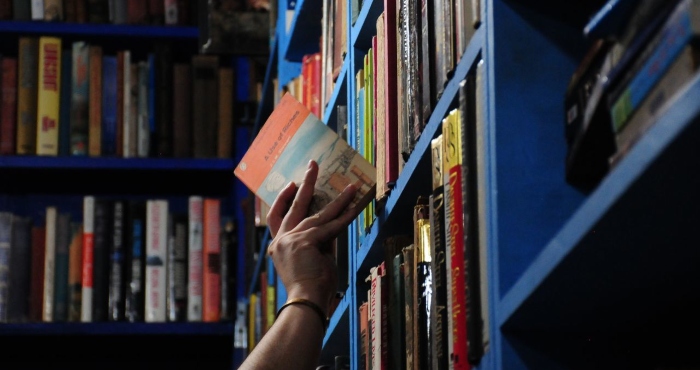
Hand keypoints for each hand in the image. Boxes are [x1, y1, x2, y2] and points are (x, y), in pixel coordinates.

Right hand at [266, 160, 357, 312]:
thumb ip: (321, 239)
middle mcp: (281, 240)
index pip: (276, 217)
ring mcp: (292, 240)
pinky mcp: (306, 242)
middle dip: (306, 182)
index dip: (283, 198)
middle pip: (294, 205)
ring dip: (338, 199)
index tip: (292, 184)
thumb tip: (335, 219)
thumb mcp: (315, 257)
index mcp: (278, 246)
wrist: (307, 302)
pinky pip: (331, 226)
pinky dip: (346, 216)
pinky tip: (357, 205)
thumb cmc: (312, 286)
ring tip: (351, 186)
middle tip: (313, 164)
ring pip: (319, 213)